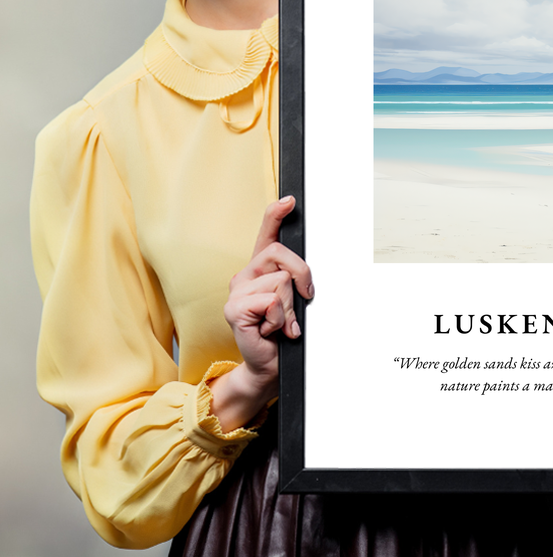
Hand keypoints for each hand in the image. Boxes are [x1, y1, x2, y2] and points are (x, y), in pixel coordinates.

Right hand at [209, 196, 313, 430]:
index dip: (276, 214)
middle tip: (303, 300)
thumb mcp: (293, 301)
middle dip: (302, 276)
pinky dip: (280, 319)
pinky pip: (271, 301)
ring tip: (281, 323)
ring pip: (281, 281)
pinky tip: (271, 330)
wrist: (269, 365)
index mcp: (260, 270)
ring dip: (290, 307)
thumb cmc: (282, 333)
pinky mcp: (234, 309)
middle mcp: (245, 275)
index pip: (266, 234)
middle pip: (281, 254)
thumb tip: (305, 273)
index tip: (290, 201)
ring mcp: (237, 291)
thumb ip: (295, 281)